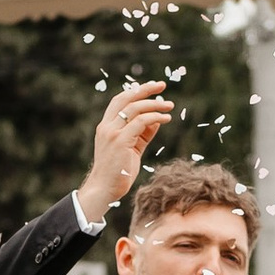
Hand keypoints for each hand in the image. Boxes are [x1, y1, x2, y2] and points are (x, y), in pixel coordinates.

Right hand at [78, 80, 174, 221]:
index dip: (135, 92)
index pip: (119, 101)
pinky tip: (166, 119)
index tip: (152, 87)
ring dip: (154, 104)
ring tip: (169, 105)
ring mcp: (112, 133)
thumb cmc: (118, 172)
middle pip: (126, 99)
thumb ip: (142, 134)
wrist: (105, 189)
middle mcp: (107, 127)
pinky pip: (141, 122)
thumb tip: (157, 119)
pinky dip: (155, 117)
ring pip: (135, 108)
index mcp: (106, 127)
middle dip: (144, 89)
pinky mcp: (121, 141)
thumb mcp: (132, 148)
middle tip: (162, 85)